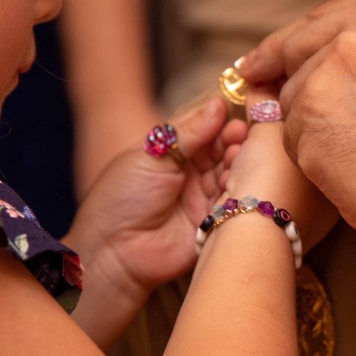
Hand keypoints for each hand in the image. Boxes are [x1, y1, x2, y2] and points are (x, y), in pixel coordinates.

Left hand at [66, 97, 243, 317]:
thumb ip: (188, 132)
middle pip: (224, 151)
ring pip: (233, 174)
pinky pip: (235, 203)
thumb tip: (218, 103)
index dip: (223, 122)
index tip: (237, 115)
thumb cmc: (122, 198)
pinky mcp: (215, 223)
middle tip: (241, 136)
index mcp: (174, 152)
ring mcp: (204, 198)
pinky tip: (240, 181)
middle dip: (235, 141)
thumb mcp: (152, 155)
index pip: (207, 130)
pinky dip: (241, 190)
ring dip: (239, 164)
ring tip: (238, 157)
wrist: (113, 251)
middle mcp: (193, 174)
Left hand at [239, 0, 355, 273]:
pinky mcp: (314, 105)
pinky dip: (309, 156)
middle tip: (288, 104)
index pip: (331, 16)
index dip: (307, 46)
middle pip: (299, 44)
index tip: (276, 57)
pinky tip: (351, 172)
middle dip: (292, 77)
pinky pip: (289, 130)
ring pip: (293, 91)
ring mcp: (341, 59)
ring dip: (310, 124)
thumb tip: (317, 50)